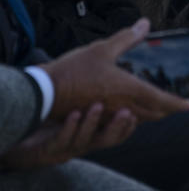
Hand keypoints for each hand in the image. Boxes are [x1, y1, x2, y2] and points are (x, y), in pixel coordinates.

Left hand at [0, 103, 136, 170]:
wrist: (23, 132)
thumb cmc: (54, 119)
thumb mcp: (80, 107)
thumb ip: (99, 95)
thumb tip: (117, 70)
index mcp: (94, 134)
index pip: (117, 134)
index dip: (127, 127)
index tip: (136, 113)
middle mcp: (83, 142)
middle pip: (106, 140)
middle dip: (118, 127)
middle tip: (127, 112)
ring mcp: (66, 146)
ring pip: (84, 140)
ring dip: (92, 123)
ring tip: (97, 105)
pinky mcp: (49, 148)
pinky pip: (60, 140)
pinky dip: (69, 127)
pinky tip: (73, 113)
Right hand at [40, 18, 188, 122]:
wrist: (43, 93)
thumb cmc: (74, 69)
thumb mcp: (102, 49)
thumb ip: (127, 38)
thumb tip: (146, 23)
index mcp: (129, 89)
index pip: (161, 100)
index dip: (177, 103)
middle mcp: (122, 106)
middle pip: (152, 113)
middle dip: (165, 109)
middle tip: (173, 104)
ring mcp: (109, 115)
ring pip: (137, 119)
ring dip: (148, 114)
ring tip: (154, 105)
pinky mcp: (96, 119)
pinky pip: (120, 123)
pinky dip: (130, 117)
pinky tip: (127, 108)